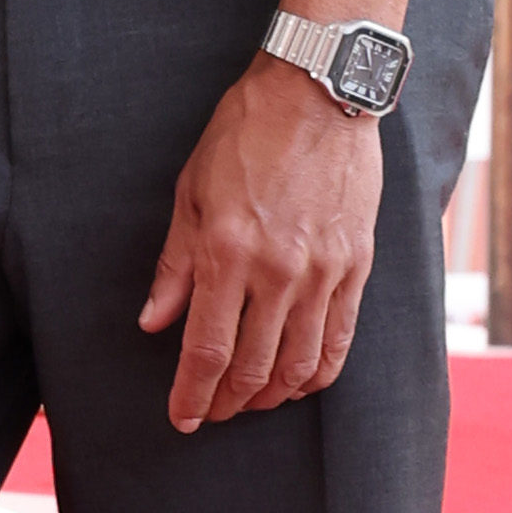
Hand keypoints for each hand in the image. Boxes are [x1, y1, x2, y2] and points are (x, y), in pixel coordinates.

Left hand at [140, 56, 381, 429]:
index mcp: (226, 253)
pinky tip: (302, 381)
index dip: (192, 393)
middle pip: (254, 367)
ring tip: (252, 401)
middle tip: (213, 412)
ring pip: (301, 363)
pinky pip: (341, 338)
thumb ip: (174, 267)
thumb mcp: (189, 194)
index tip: (182, 417)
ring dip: (273, 394)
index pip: (206, 350)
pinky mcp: (357, 264)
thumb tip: (154, 324)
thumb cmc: (244, 136)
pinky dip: (320, 371)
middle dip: (229, 401)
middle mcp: (278, 271)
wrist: (317, 94)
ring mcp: (324, 271)